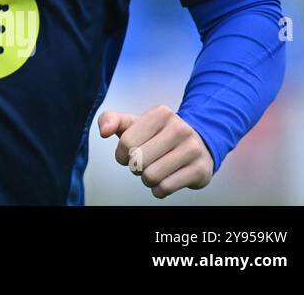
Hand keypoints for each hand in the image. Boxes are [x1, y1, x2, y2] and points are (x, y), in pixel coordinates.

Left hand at [98, 105, 214, 198]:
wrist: (199, 145)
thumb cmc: (158, 135)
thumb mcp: (134, 123)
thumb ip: (111, 120)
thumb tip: (103, 131)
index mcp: (161, 113)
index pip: (127, 141)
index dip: (121, 154)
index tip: (127, 154)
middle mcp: (180, 128)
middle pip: (138, 160)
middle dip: (134, 167)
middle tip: (142, 163)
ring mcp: (193, 149)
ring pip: (151, 176)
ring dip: (146, 179)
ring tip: (153, 171)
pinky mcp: (200, 170)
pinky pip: (166, 188)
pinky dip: (158, 190)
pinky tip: (164, 181)